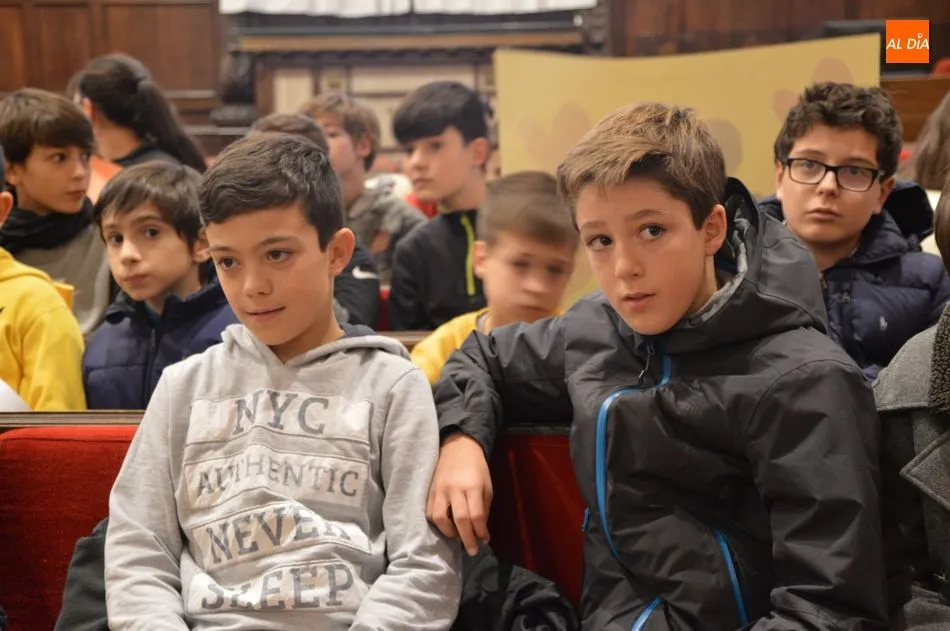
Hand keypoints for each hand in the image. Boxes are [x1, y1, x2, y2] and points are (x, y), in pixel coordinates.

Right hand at [426, 433, 492, 555]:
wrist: (458, 447)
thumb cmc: (477, 468)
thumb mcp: (487, 486)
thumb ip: (484, 508)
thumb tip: (480, 530)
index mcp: (472, 486)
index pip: (476, 515)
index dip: (480, 532)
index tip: (484, 541)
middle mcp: (454, 489)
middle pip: (459, 520)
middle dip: (467, 539)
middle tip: (472, 551)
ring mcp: (439, 490)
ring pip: (439, 518)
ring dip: (449, 532)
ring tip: (457, 536)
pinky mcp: (429, 491)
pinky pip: (429, 512)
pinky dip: (437, 523)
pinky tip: (446, 526)